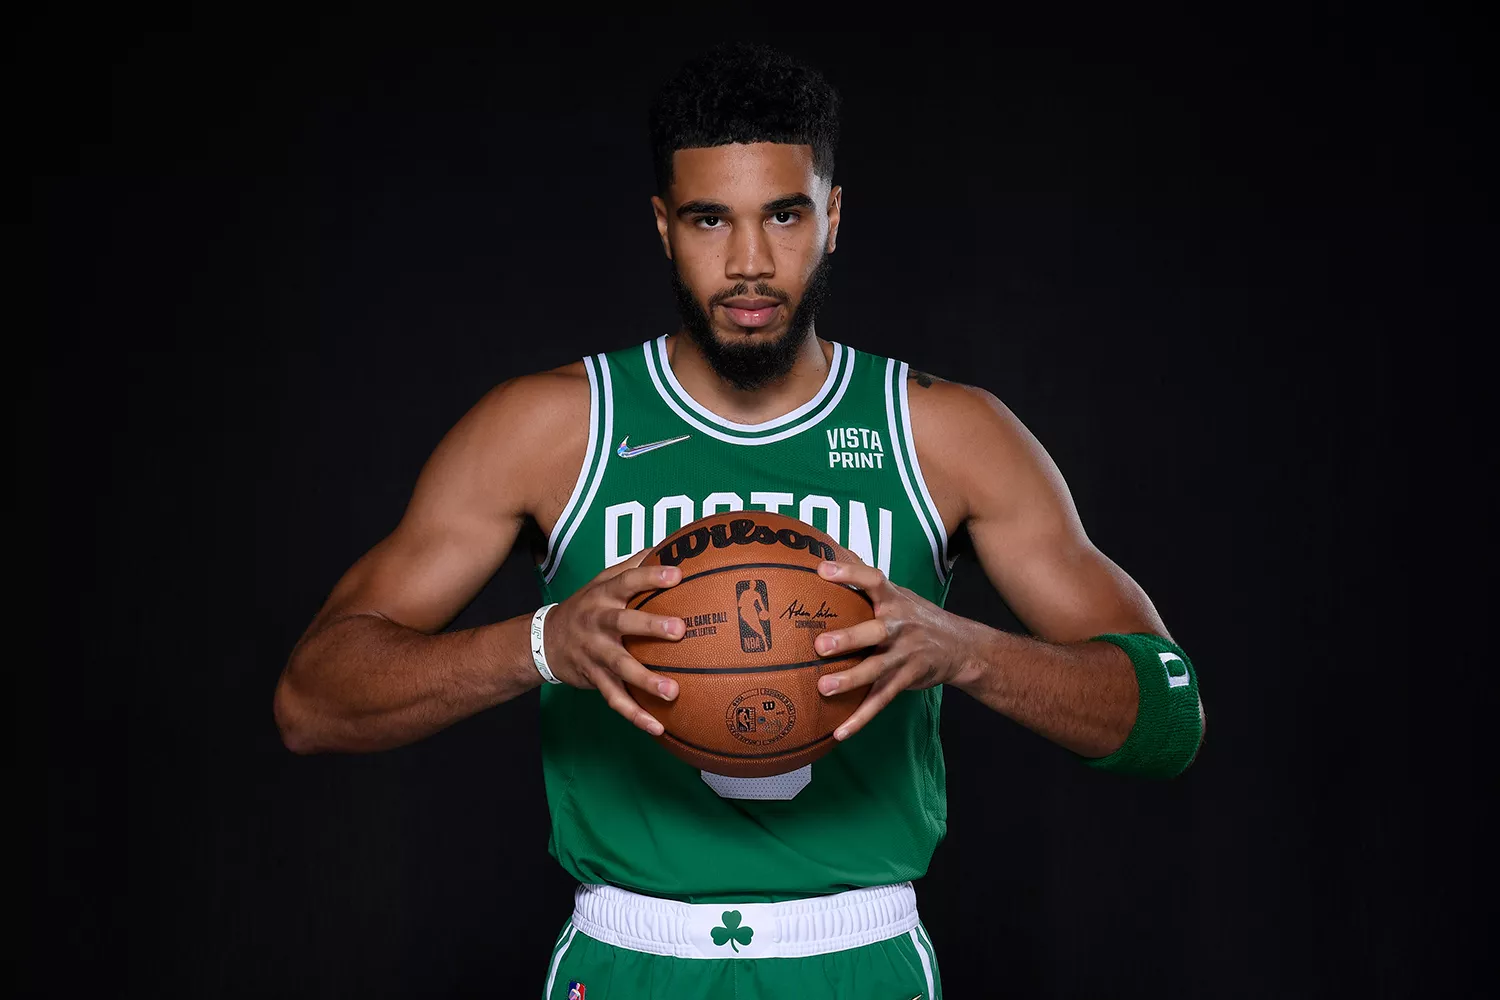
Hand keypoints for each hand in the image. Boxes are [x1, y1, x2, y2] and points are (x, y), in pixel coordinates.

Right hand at [543, 552, 684, 734]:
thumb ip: (632, 565)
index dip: (650, 576)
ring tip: (673, 692)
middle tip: (679, 630)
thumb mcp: (601, 581)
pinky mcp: (595, 679)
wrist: (544, 641)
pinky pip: (615, 700)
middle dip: (650, 627)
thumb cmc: (586, 606)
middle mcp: (598, 623)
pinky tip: (658, 726)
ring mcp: (595, 654)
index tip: (677, 574)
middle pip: (622, 623)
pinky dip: (635, 715)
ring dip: (646, 680)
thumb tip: (667, 546)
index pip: (627, 581)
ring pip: (620, 667)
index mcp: (603, 596)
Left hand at [811, 560, 976, 740]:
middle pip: (875, 631)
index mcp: (894, 600)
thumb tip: (834, 551)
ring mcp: (905, 655)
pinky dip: (861, 717)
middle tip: (820, 645)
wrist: (961, 647)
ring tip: (824, 688)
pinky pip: (881, 700)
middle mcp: (900, 626)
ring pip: (877, 669)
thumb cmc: (916, 616)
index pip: (872, 580)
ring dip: (851, 680)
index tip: (821, 569)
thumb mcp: (899, 593)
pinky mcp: (907, 679)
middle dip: (849, 638)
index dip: (849, 574)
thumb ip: (866, 580)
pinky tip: (839, 731)